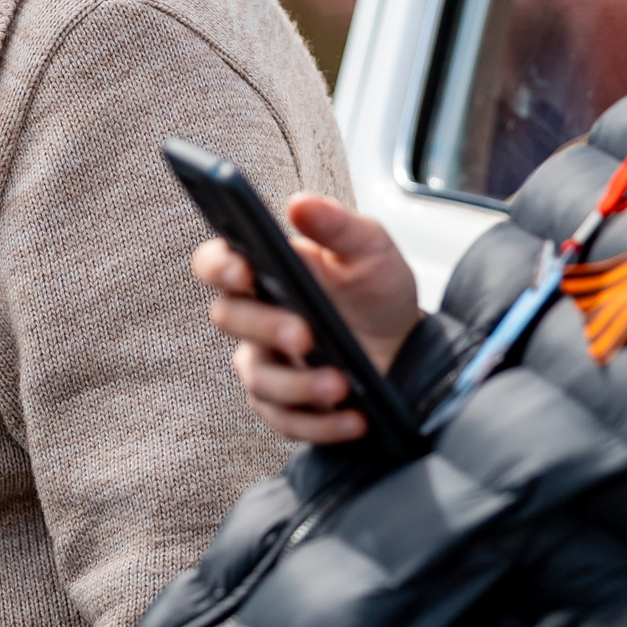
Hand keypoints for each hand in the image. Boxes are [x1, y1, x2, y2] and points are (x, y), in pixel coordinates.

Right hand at [197, 194, 421, 445]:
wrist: (409, 349)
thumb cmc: (377, 293)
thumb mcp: (371, 250)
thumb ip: (338, 225)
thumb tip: (299, 204)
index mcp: (266, 270)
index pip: (217, 263)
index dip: (219, 266)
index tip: (243, 270)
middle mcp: (256, 317)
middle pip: (231, 319)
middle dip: (266, 328)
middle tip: (306, 335)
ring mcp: (267, 363)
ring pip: (260, 378)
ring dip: (300, 384)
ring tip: (340, 385)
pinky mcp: (286, 407)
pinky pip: (288, 420)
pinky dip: (322, 422)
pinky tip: (354, 417)